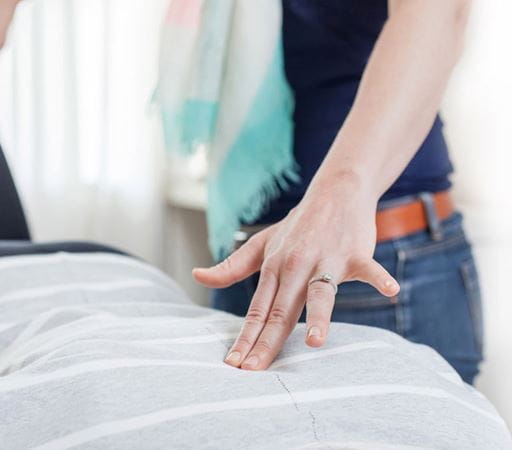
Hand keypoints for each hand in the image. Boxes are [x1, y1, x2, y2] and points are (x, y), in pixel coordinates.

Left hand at [193, 179, 399, 369]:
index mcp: (273, 269)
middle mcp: (295, 266)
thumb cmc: (297, 226)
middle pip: (281, 311)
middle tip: (254, 370)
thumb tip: (198, 276)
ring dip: (320, 316)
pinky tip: (390, 290)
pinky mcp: (355, 253)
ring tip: (318, 342)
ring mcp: (326, 259)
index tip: (234, 364)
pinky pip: (369, 268)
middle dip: (266, 342)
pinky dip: (380, 277)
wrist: (335, 192)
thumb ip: (231, 266)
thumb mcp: (261, 245)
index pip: (256, 311)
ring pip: (320, 292)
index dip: (245, 338)